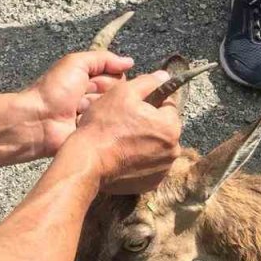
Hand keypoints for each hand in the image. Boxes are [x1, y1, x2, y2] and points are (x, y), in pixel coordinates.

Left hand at [21, 51, 134, 156]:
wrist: (38, 120)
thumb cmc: (53, 90)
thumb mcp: (76, 63)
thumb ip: (103, 59)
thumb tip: (129, 61)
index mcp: (89, 79)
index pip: (118, 77)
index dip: (110, 78)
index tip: (94, 82)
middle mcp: (93, 97)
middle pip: (118, 94)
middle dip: (105, 94)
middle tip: (84, 96)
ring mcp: (94, 116)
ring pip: (114, 110)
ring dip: (99, 109)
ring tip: (81, 111)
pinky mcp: (93, 133)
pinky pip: (108, 128)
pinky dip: (99, 125)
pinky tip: (85, 124)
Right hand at [73, 71, 181, 193]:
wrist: (87, 161)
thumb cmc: (104, 125)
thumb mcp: (124, 93)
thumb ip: (148, 82)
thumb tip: (165, 76)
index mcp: (171, 126)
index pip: (168, 106)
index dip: (151, 103)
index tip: (134, 107)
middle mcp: (173, 150)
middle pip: (164, 129)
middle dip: (149, 124)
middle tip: (125, 124)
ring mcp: (163, 169)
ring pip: (157, 148)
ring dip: (145, 143)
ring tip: (122, 141)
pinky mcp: (151, 184)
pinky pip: (149, 165)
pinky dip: (140, 160)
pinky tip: (123, 156)